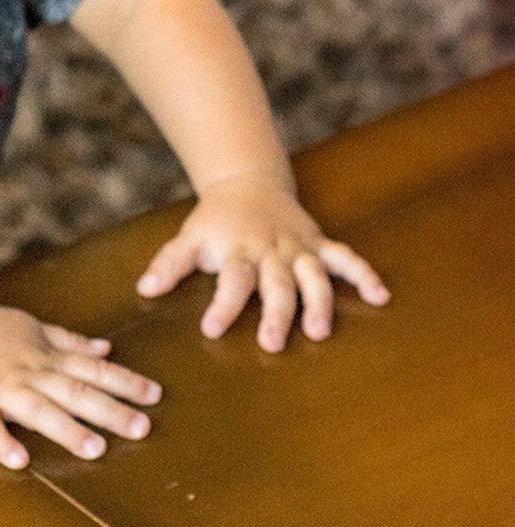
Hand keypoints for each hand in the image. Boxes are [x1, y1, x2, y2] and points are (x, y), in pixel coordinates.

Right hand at [0, 293, 160, 470]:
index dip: (124, 382)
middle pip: (75, 392)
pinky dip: (2, 442)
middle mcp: (29, 372)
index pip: (92, 369)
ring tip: (95, 449)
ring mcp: (0, 388)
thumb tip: (108, 347)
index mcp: (45, 356)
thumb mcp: (33, 327)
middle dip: (109, 410)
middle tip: (142, 428)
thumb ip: (70, 341)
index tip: (155, 396)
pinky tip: (19, 461)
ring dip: (67, 430)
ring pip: (38, 410)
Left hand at [136, 175, 389, 351]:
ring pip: (314, 275)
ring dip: (319, 303)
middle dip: (276, 313)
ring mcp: (299, 249)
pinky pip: (346, 258)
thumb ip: (170, 264)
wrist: (247, 182)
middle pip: (276, 283)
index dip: (223, 305)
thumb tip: (145, 288)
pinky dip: (364, 275)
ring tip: (320, 332)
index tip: (211, 329)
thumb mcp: (188, 238)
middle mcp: (271, 252)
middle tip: (273, 343)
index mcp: (238, 251)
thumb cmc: (215, 221)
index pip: (231, 280)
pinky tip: (381, 297)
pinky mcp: (319, 245)